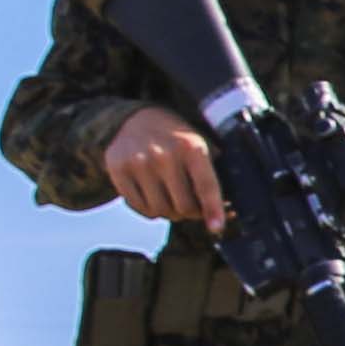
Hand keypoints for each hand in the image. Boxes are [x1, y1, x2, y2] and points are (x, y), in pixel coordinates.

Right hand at [99, 100, 226, 228]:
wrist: (136, 117)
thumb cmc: (177, 140)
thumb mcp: (200, 146)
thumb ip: (211, 176)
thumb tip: (227, 214)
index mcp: (192, 147)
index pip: (206, 186)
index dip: (213, 210)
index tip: (216, 228)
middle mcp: (164, 155)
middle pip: (183, 206)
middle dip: (191, 212)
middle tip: (191, 206)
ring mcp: (138, 162)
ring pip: (160, 210)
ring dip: (170, 213)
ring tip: (172, 200)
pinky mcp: (117, 169)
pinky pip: (138, 207)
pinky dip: (149, 210)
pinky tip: (153, 196)